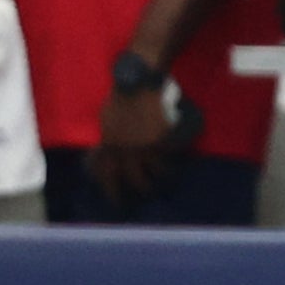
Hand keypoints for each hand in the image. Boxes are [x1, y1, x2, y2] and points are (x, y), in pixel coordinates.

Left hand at [94, 83, 175, 202]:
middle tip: (149, 192)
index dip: (113, 193)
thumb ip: (109, 140)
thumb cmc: (119, 98)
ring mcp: (146, 146)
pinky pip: (170, 154)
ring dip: (164, 176)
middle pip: (136, 180)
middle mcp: (127, 151)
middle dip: (144, 189)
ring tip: (169, 178)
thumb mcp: (106, 122)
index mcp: (109, 147)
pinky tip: (179, 158)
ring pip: (157, 171)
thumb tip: (108, 154)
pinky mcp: (162, 138)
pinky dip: (174, 157)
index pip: (108, 178)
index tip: (118, 203)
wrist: (138, 81)